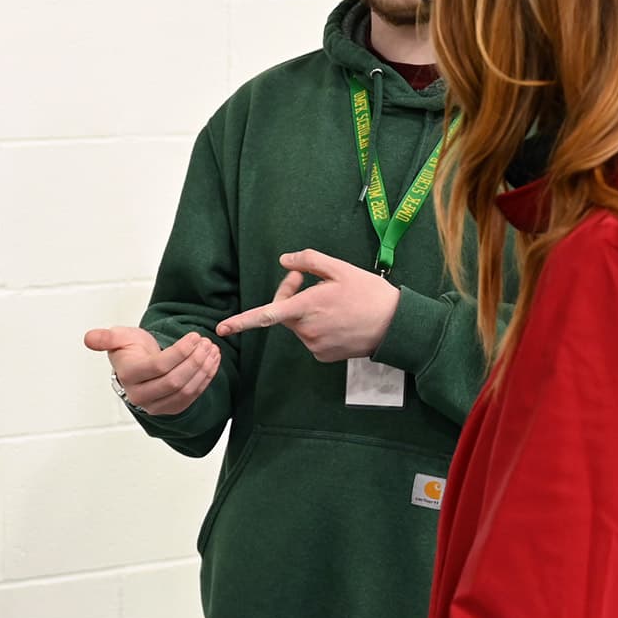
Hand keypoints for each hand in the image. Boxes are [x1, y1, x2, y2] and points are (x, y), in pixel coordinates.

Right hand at [82, 326, 220, 415]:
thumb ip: (106, 338)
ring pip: (185, 390)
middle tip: (206, 342)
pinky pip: (192, 397)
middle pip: (174, 381)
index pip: (159, 366)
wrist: (137, 366)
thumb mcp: (119, 338)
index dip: (180, 352)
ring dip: (203, 369)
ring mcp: (156, 406)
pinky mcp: (171, 409)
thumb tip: (89, 338)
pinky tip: (213, 363)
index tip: (194, 336)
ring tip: (212, 350)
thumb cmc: (130, 350)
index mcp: (128, 376)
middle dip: (195, 360)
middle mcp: (140, 396)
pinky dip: (206, 379)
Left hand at [216, 249, 399, 361]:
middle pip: (283, 313)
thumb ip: (308, 261)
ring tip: (332, 301)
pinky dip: (316, 327)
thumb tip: (285, 261)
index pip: (266, 315)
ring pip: (297, 325)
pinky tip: (338, 319)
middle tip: (305, 278)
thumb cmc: (369, 293)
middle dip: (288, 295)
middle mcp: (307, 330)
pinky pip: (310, 338)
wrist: (396, 326)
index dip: (241, 322)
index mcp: (307, 308)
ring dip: (304, 311)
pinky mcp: (323, 356)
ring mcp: (315, 346)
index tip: (221, 328)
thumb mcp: (340, 268)